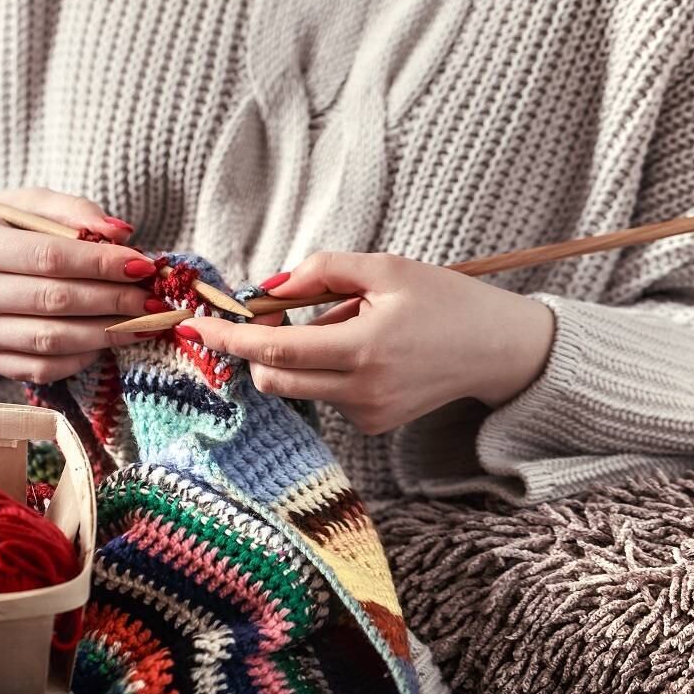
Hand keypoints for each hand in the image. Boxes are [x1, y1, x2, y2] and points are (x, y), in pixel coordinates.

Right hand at [0, 188, 158, 381]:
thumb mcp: (26, 204)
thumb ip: (74, 211)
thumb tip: (123, 235)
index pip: (48, 257)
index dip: (101, 263)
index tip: (143, 265)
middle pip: (54, 301)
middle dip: (113, 300)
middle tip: (152, 298)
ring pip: (52, 340)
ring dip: (106, 333)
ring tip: (143, 322)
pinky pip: (42, 368)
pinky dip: (82, 356)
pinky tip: (106, 340)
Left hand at [178, 252, 554, 434]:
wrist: (497, 348)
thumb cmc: (444, 300)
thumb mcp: (385, 268)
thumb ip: (322, 271)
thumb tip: (267, 288)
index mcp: (363, 348)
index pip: (275, 350)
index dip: (230, 338)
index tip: (196, 325)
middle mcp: (362, 390)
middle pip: (273, 378)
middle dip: (255, 349)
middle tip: (266, 314)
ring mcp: (367, 413)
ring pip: (297, 387)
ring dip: (295, 356)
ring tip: (344, 326)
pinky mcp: (373, 424)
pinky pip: (325, 395)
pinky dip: (325, 370)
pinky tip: (364, 351)